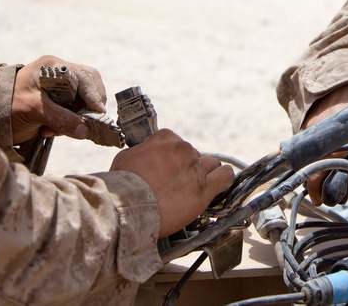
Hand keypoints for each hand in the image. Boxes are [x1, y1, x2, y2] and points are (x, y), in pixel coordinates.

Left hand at [10, 55, 107, 144]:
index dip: (93, 95)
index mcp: (52, 66)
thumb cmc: (7, 106)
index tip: (98, 113)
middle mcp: (59, 71)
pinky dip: (69, 121)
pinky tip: (51, 130)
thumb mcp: (33, 111)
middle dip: (88, 106)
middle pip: (89, 85)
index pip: (84, 76)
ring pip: (84, 99)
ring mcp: (60, 84)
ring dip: (77, 117)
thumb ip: (60, 118)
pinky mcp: (59, 98)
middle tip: (83, 123)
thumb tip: (86, 130)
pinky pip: (75, 108)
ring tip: (56, 130)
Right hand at [110, 129, 234, 236]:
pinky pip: (225, 177)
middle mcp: (183, 149)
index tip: (168, 171)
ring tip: (195, 188)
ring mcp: (195, 168)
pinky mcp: (203, 189)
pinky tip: (219, 186)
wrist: (126, 210)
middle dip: (188, 169)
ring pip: (212, 165)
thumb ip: (143, 151)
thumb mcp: (126, 158)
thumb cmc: (122, 187)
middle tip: (177, 185)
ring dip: (206, 175)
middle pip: (195, 155)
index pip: (178, 144)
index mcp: (166, 138)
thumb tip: (147, 153)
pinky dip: (224, 180)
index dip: (173, 159)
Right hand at [301, 80, 347, 205]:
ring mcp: (309, 129)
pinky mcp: (308, 124)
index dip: (315, 189)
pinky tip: (322, 159)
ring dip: (312, 168)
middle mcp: (316, 137)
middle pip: (307, 167)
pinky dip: (312, 155)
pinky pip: (306, 145)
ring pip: (306, 157)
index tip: (319, 200)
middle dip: (313, 182)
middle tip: (322, 193)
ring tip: (324, 177)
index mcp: (333, 143)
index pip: (316, 173)